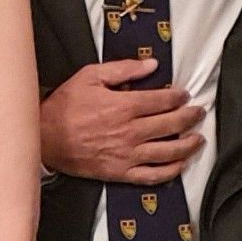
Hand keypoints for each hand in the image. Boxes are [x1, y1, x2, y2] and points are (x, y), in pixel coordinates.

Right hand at [40, 57, 202, 186]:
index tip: (184, 95)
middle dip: (190, 117)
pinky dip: (170, 172)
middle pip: (171, 124)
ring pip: (168, 152)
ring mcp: (127, 155)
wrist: (43, 138)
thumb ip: (123, 69)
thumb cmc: (64, 106)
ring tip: (198, 139)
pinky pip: (152, 176)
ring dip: (188, 145)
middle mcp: (130, 132)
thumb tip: (151, 65)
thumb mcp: (89, 76)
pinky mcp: (120, 173)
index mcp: (123, 106)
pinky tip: (180, 165)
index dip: (178, 97)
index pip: (163, 100)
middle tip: (198, 113)